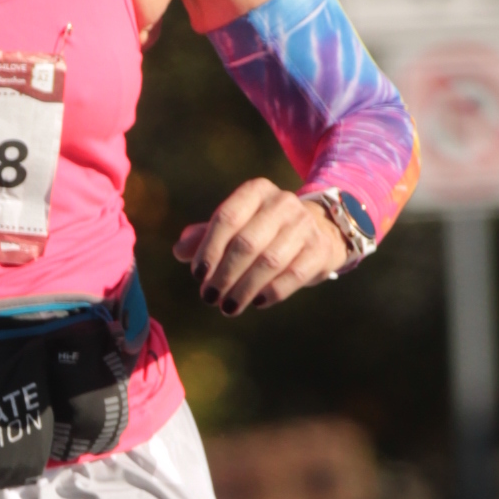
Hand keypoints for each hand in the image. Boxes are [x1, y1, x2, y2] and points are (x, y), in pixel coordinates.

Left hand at [174, 180, 350, 318]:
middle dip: (224, 274)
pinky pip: (293, 275)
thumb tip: (179, 250)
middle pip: (247, 243)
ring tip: (228, 307)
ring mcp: (305, 225)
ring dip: (244, 289)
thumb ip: (205, 236)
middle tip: (209, 297)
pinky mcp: (319, 250)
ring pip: (269, 261)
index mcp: (256, 191)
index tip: (197, 275)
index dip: (209, 249)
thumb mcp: (235, 226)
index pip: (227, 218)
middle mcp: (283, 203)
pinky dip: (271, 292)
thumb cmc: (264, 231)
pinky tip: (256, 302)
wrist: (318, 231)